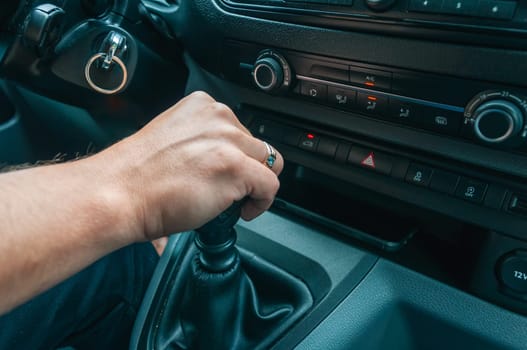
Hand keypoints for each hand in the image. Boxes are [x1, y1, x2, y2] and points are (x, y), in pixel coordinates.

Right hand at [90, 91, 283, 241]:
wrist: (119, 193)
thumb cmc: (136, 176)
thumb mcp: (173, 139)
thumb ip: (200, 140)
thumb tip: (219, 160)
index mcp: (202, 106)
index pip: (239, 129)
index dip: (237, 156)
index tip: (228, 171)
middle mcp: (218, 117)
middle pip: (256, 146)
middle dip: (247, 170)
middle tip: (229, 190)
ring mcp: (228, 141)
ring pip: (267, 163)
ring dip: (255, 184)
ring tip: (235, 201)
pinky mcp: (236, 167)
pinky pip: (270, 185)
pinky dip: (263, 201)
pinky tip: (244, 210)